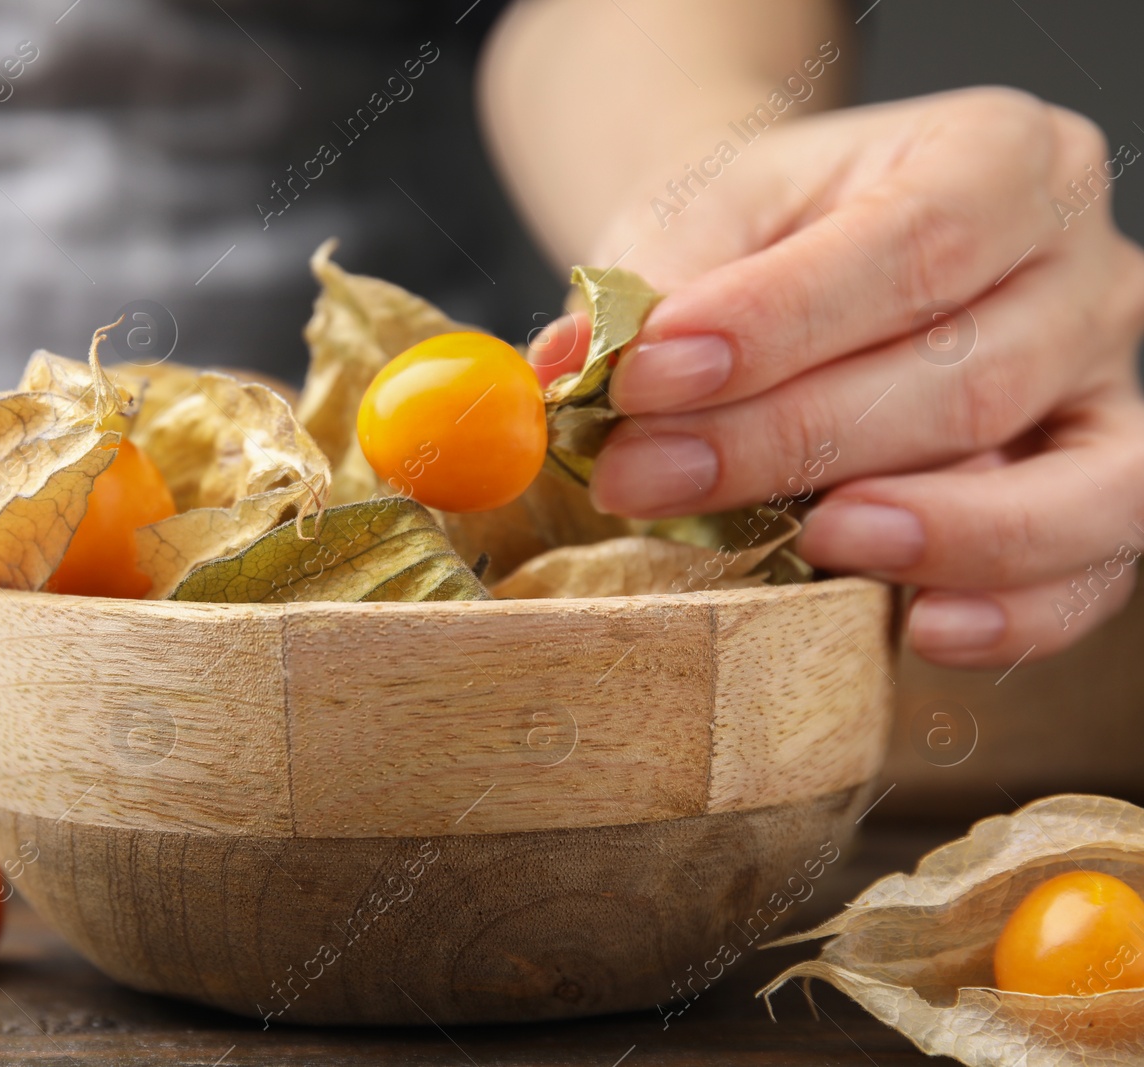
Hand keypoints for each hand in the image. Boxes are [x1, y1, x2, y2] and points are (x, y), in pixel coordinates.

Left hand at [528, 88, 1143, 667]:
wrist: (798, 262)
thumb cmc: (756, 240)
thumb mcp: (694, 222)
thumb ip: (646, 292)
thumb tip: (573, 371)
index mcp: (996, 157)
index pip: (910, 242)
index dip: (779, 323)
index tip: (648, 378)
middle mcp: (1080, 265)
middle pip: (972, 374)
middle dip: (796, 443)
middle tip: (651, 480)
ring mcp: (1104, 383)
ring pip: (1073, 481)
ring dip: (936, 530)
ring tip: (819, 543)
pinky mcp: (1098, 485)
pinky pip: (1095, 566)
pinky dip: (1016, 612)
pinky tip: (920, 626)